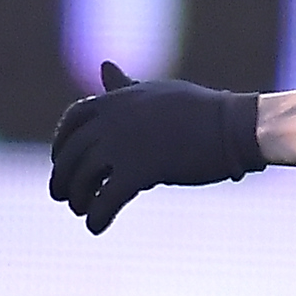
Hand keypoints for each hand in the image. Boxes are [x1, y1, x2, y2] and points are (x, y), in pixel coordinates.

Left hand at [48, 63, 263, 234]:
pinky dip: (98, 216)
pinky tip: (96, 228)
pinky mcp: (141, 171)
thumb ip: (125, 88)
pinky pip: (107, 199)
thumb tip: (104, 67)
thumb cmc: (201, 111)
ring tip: (82, 212)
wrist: (233, 127)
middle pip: (72, 153)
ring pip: (84, 178)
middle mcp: (112, 121)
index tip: (62, 160)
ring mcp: (124, 145)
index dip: (62, 143)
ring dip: (78, 199)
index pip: (73, 120)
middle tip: (61, 196)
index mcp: (116, 100)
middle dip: (63, 177)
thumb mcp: (155, 93)